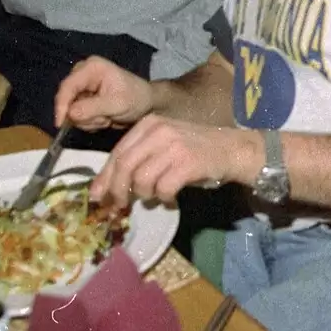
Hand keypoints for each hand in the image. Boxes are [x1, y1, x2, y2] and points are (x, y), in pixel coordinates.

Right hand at [54, 56, 155, 131]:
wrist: (146, 104)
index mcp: (91, 68)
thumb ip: (93, 108)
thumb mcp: (117, 104)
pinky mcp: (83, 99)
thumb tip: (70, 114)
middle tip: (103, 119)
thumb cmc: (136, 98)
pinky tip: (104, 118)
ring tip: (107, 117)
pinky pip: (76, 116)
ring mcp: (82, 87)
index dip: (61, 105)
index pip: (68, 86)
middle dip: (83, 115)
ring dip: (88, 120)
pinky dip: (89, 122)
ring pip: (71, 111)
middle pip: (67, 99)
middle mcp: (83, 74)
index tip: (60, 124)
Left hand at [89, 116, 252, 208]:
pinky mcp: (187, 162)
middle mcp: (158, 131)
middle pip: (124, 166)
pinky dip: (163, 198)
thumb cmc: (196, 150)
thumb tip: (106, 189)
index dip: (105, 177)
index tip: (97, 197)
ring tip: (155, 196)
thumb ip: (138, 160)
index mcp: (148, 124)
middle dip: (117, 191)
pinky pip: (163, 188)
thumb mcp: (164, 146)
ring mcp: (173, 145)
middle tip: (119, 206)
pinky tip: (171, 197)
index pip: (117, 152)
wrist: (233, 149)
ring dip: (144, 195)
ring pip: (141, 179)